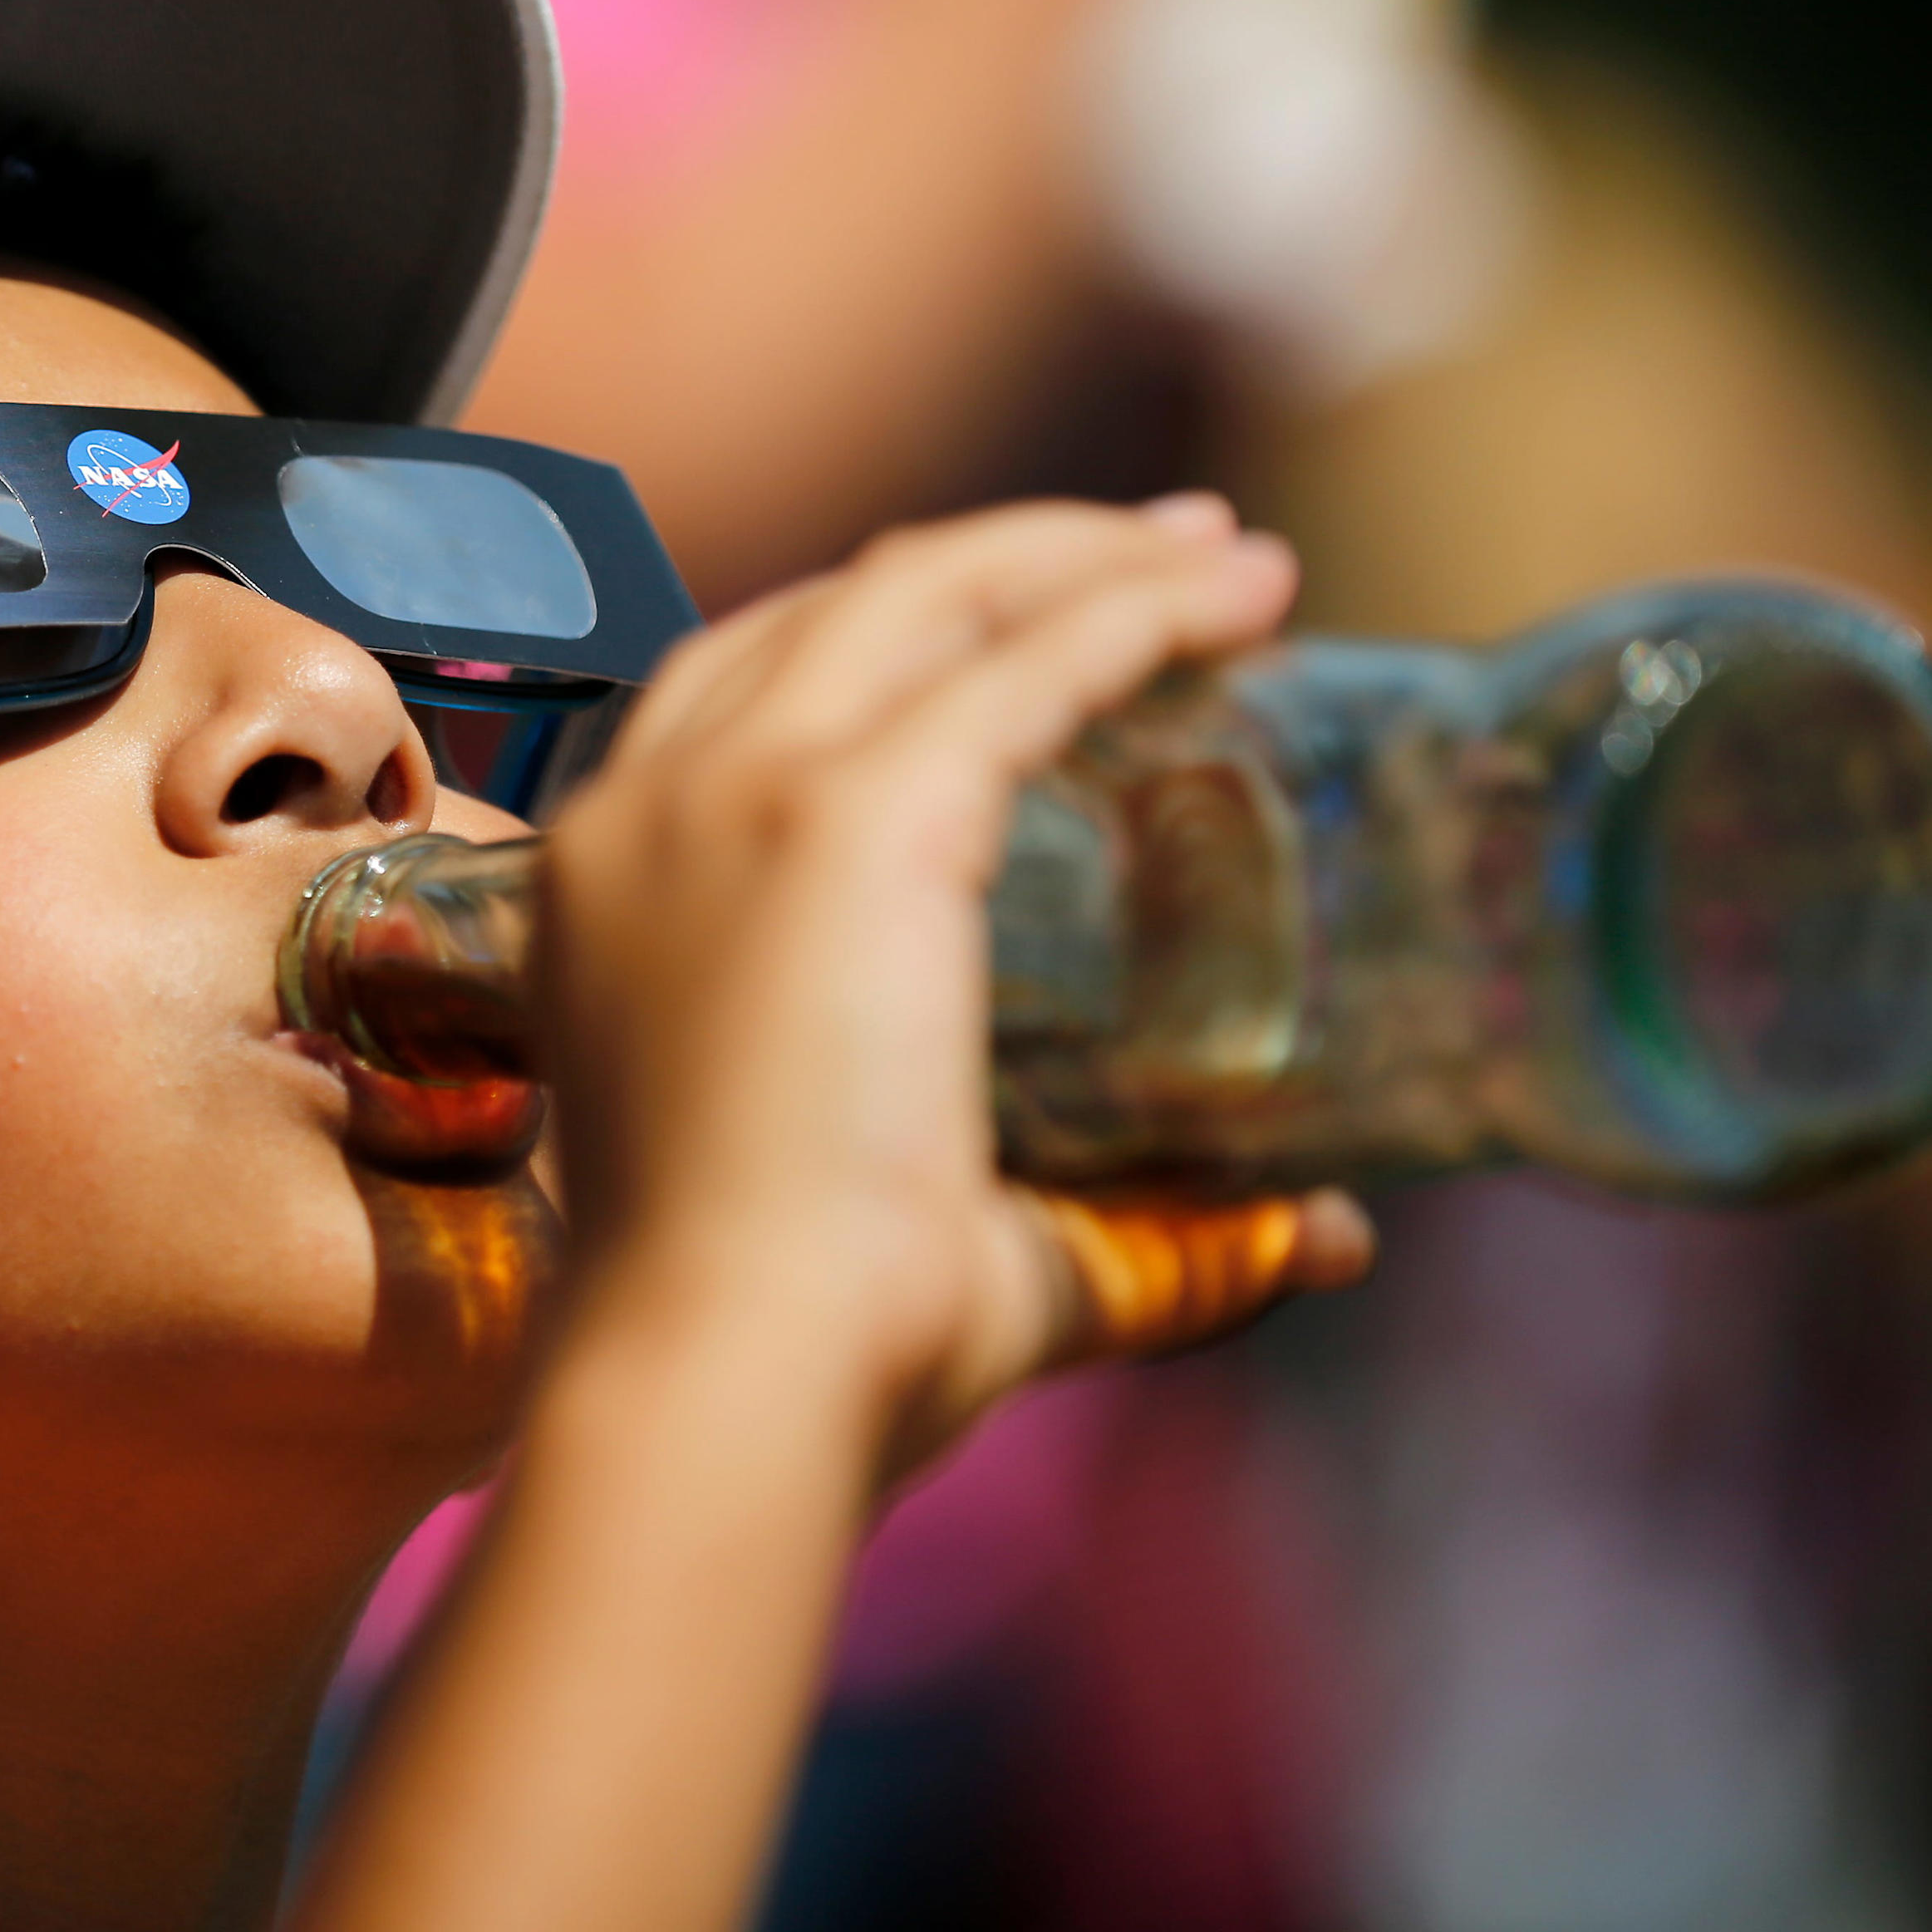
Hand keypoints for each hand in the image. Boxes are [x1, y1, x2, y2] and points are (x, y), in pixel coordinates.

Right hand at [536, 494, 1372, 1486]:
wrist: (728, 1377)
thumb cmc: (812, 1350)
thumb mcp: (964, 1238)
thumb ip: (1137, 1236)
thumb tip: (1320, 1239)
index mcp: (611, 890)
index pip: (750, 693)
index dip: (900, 639)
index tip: (1045, 635)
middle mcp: (650, 809)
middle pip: (838, 605)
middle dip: (1008, 562)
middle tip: (1167, 556)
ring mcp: (740, 794)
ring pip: (926, 589)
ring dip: (1082, 554)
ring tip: (1219, 554)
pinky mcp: (849, 811)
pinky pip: (1018, 655)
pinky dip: (1130, 607)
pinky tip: (1235, 597)